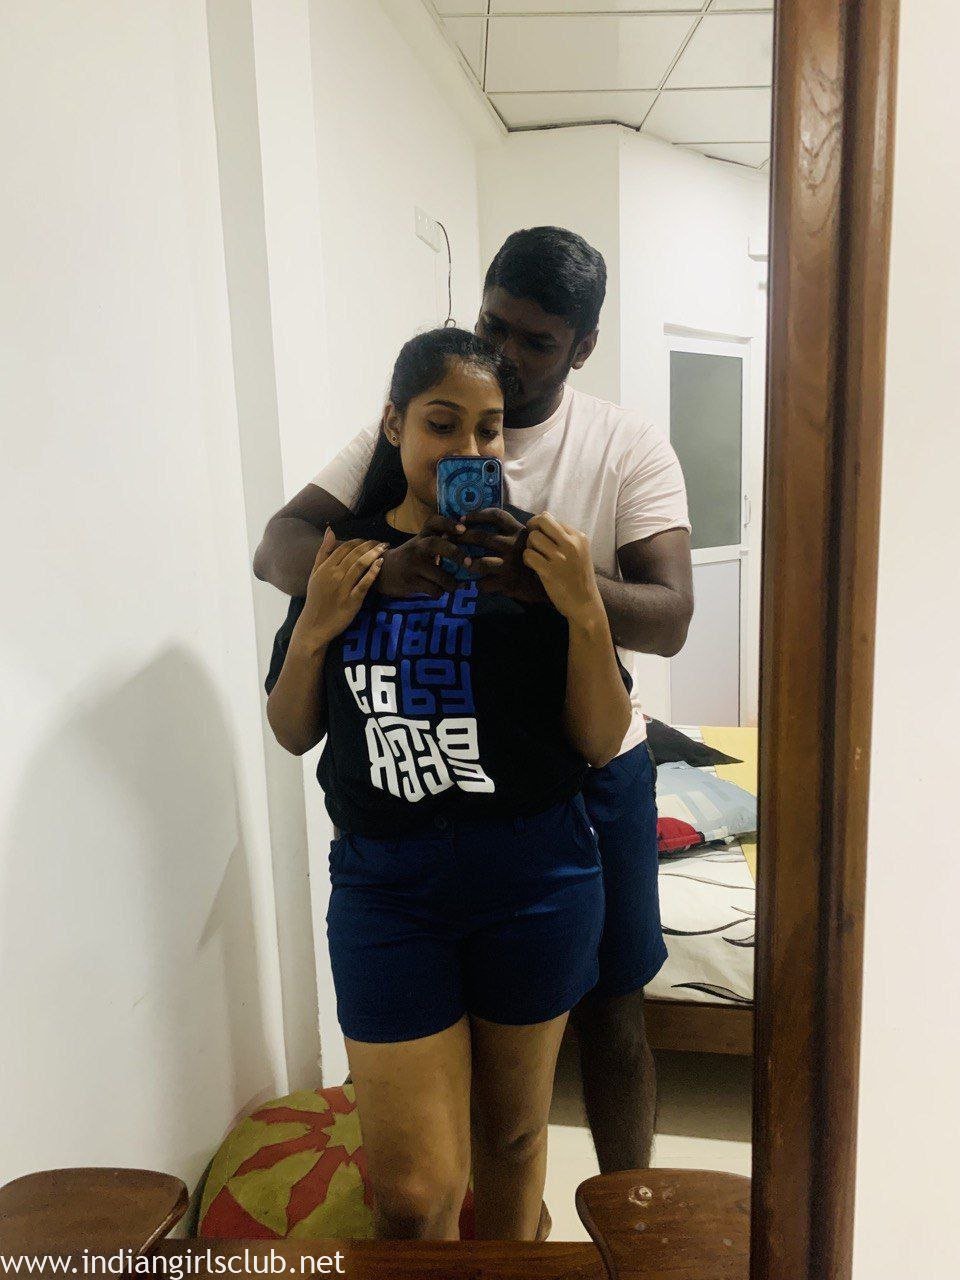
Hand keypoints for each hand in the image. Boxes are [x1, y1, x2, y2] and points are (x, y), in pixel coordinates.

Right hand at [294, 530, 386, 646]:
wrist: (314, 625)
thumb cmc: (316, 598)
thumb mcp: (315, 573)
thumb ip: (323, 552)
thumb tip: (330, 529)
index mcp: (325, 568)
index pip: (344, 548)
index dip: (359, 541)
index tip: (369, 540)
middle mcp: (334, 575)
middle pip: (355, 554)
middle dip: (370, 545)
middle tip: (382, 542)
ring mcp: (343, 588)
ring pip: (360, 565)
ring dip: (374, 554)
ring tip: (384, 548)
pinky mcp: (352, 601)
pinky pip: (364, 584)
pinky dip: (372, 572)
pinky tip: (380, 564)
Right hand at [376, 514, 468, 597]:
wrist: (383, 572)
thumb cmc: (411, 558)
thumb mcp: (421, 545)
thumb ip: (440, 542)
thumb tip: (470, 546)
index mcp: (422, 536)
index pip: (433, 522)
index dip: (448, 523)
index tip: (463, 529)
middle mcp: (417, 547)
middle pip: (435, 544)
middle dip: (455, 552)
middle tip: (468, 563)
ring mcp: (413, 565)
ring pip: (440, 575)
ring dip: (452, 583)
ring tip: (456, 585)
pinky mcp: (411, 582)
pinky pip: (434, 589)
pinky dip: (441, 592)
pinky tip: (440, 591)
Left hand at [462, 508, 546, 602]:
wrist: (550, 583)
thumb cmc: (536, 559)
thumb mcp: (528, 540)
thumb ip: (512, 532)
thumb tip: (486, 524)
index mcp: (519, 531)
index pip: (496, 516)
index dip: (477, 515)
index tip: (462, 518)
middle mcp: (514, 545)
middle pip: (481, 537)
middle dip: (462, 538)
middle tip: (450, 540)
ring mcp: (510, 564)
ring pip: (480, 562)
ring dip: (467, 562)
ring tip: (464, 563)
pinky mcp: (508, 583)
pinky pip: (484, 583)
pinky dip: (479, 584)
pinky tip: (478, 583)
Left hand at [522, 513, 603, 624]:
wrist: (585, 603)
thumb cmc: (580, 578)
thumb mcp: (580, 552)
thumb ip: (565, 539)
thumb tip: (541, 523)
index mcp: (579, 537)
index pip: (550, 518)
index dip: (540, 525)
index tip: (541, 537)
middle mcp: (571, 544)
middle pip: (541, 521)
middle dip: (532, 529)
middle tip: (534, 542)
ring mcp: (560, 558)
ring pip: (533, 538)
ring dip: (530, 547)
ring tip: (536, 557)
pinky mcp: (549, 571)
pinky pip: (528, 555)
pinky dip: (528, 560)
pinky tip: (534, 566)